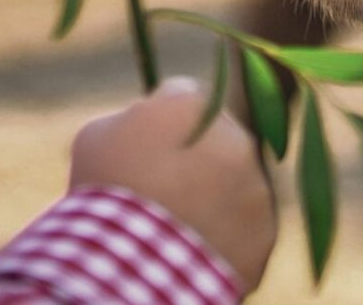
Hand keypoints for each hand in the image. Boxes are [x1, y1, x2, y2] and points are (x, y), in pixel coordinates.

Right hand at [70, 79, 276, 291]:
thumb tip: (145, 121)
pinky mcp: (264, 232)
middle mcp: (237, 138)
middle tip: (162, 192)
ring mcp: (257, 187)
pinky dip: (225, 238)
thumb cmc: (104, 192)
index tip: (146, 148)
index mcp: (195, 104)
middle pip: (218, 142)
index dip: (163, 123)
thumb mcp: (97, 137)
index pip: (183, 98)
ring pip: (237, 186)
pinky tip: (192, 250)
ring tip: (175, 226)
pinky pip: (246, 229)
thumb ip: (132, 118)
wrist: (127, 262)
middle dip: (196, 161)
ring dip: (215, 199)